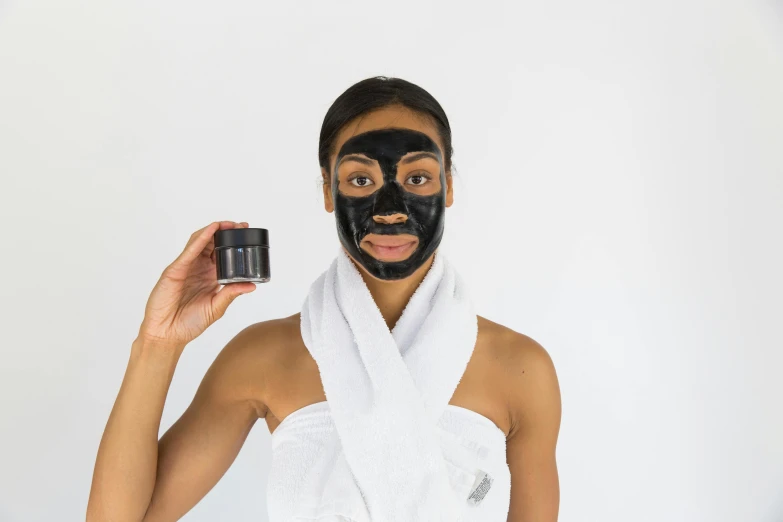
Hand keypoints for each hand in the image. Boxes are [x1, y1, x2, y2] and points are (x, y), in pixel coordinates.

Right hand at [138, 221, 256, 347]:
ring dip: (213, 231)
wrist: (167, 335)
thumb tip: (252, 286)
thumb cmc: (189, 323)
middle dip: (226, 231)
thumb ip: (232, 294)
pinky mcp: (175, 271)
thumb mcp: (216, 307)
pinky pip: (189, 252)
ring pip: (199, 242)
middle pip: (212, 243)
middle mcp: (198, 269)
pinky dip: (200, 239)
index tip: (247, 233)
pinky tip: (211, 231)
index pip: (222, 253)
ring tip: (228, 224)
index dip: (234, 242)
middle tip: (241, 225)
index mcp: (209, 276)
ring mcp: (186, 268)